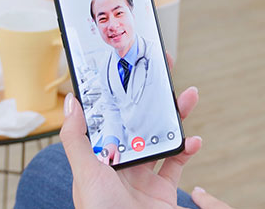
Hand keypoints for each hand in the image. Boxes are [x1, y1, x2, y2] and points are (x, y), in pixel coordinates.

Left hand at [60, 86, 203, 208]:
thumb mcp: (84, 174)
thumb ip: (76, 139)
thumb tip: (72, 101)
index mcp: (97, 159)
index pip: (108, 119)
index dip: (118, 96)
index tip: (129, 72)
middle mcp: (119, 167)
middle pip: (138, 125)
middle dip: (152, 101)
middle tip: (165, 76)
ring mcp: (142, 179)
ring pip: (160, 140)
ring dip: (175, 118)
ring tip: (187, 97)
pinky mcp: (163, 192)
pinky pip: (177, 164)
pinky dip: (187, 149)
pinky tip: (193, 141)